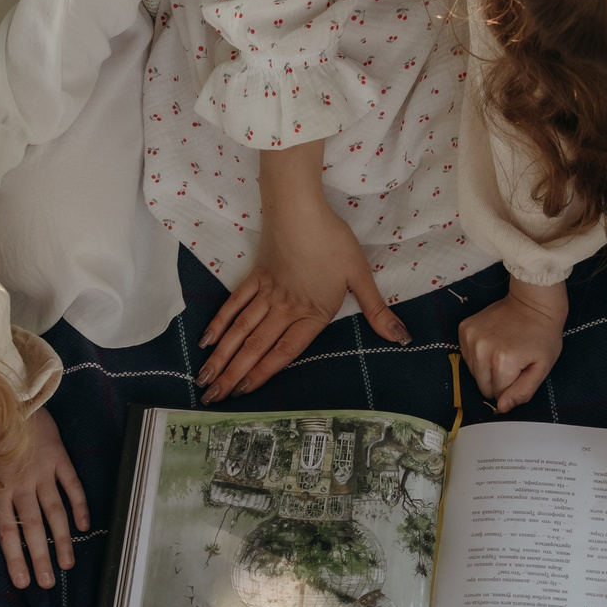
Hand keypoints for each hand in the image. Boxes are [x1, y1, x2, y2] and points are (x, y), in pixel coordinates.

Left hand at [0, 409, 88, 589]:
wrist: (5, 395)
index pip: (6, 532)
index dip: (15, 558)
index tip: (22, 582)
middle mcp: (22, 485)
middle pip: (33, 528)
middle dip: (41, 558)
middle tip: (50, 583)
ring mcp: (42, 472)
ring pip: (55, 512)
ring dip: (63, 539)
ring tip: (69, 564)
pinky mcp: (58, 457)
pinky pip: (72, 485)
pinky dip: (80, 504)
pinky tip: (86, 525)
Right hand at [198, 144, 406, 401]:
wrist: (300, 208)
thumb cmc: (333, 240)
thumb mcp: (360, 275)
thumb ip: (377, 311)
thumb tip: (402, 339)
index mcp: (311, 313)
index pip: (284, 352)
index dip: (262, 374)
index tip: (242, 394)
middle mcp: (285, 309)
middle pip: (255, 347)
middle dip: (233, 375)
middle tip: (211, 398)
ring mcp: (266, 293)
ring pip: (240, 331)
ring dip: (222, 357)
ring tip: (204, 379)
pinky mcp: (255, 276)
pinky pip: (234, 305)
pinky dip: (220, 324)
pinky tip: (207, 342)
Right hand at [458, 278, 566, 410]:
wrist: (532, 302)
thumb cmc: (543, 336)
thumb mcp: (542, 368)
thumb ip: (522, 392)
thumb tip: (501, 407)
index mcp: (502, 361)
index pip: (497, 394)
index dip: (511, 386)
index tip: (521, 370)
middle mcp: (482, 350)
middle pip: (482, 385)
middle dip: (498, 380)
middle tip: (513, 362)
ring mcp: (470, 337)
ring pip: (473, 372)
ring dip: (487, 367)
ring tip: (503, 350)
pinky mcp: (464, 329)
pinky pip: (467, 356)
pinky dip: (478, 354)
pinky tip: (493, 342)